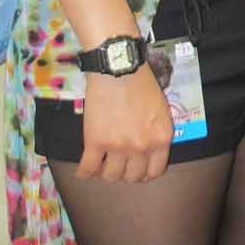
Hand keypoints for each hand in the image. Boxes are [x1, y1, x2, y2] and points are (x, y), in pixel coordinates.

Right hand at [78, 64, 173, 183]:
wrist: (118, 68)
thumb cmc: (141, 83)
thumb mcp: (160, 110)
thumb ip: (156, 132)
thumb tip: (147, 148)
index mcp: (161, 139)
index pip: (155, 171)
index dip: (144, 173)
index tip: (137, 169)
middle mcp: (142, 147)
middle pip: (133, 176)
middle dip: (126, 173)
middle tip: (118, 165)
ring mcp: (118, 147)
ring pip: (111, 176)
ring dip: (106, 173)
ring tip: (101, 166)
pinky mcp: (95, 142)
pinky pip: (88, 168)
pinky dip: (85, 172)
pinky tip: (84, 171)